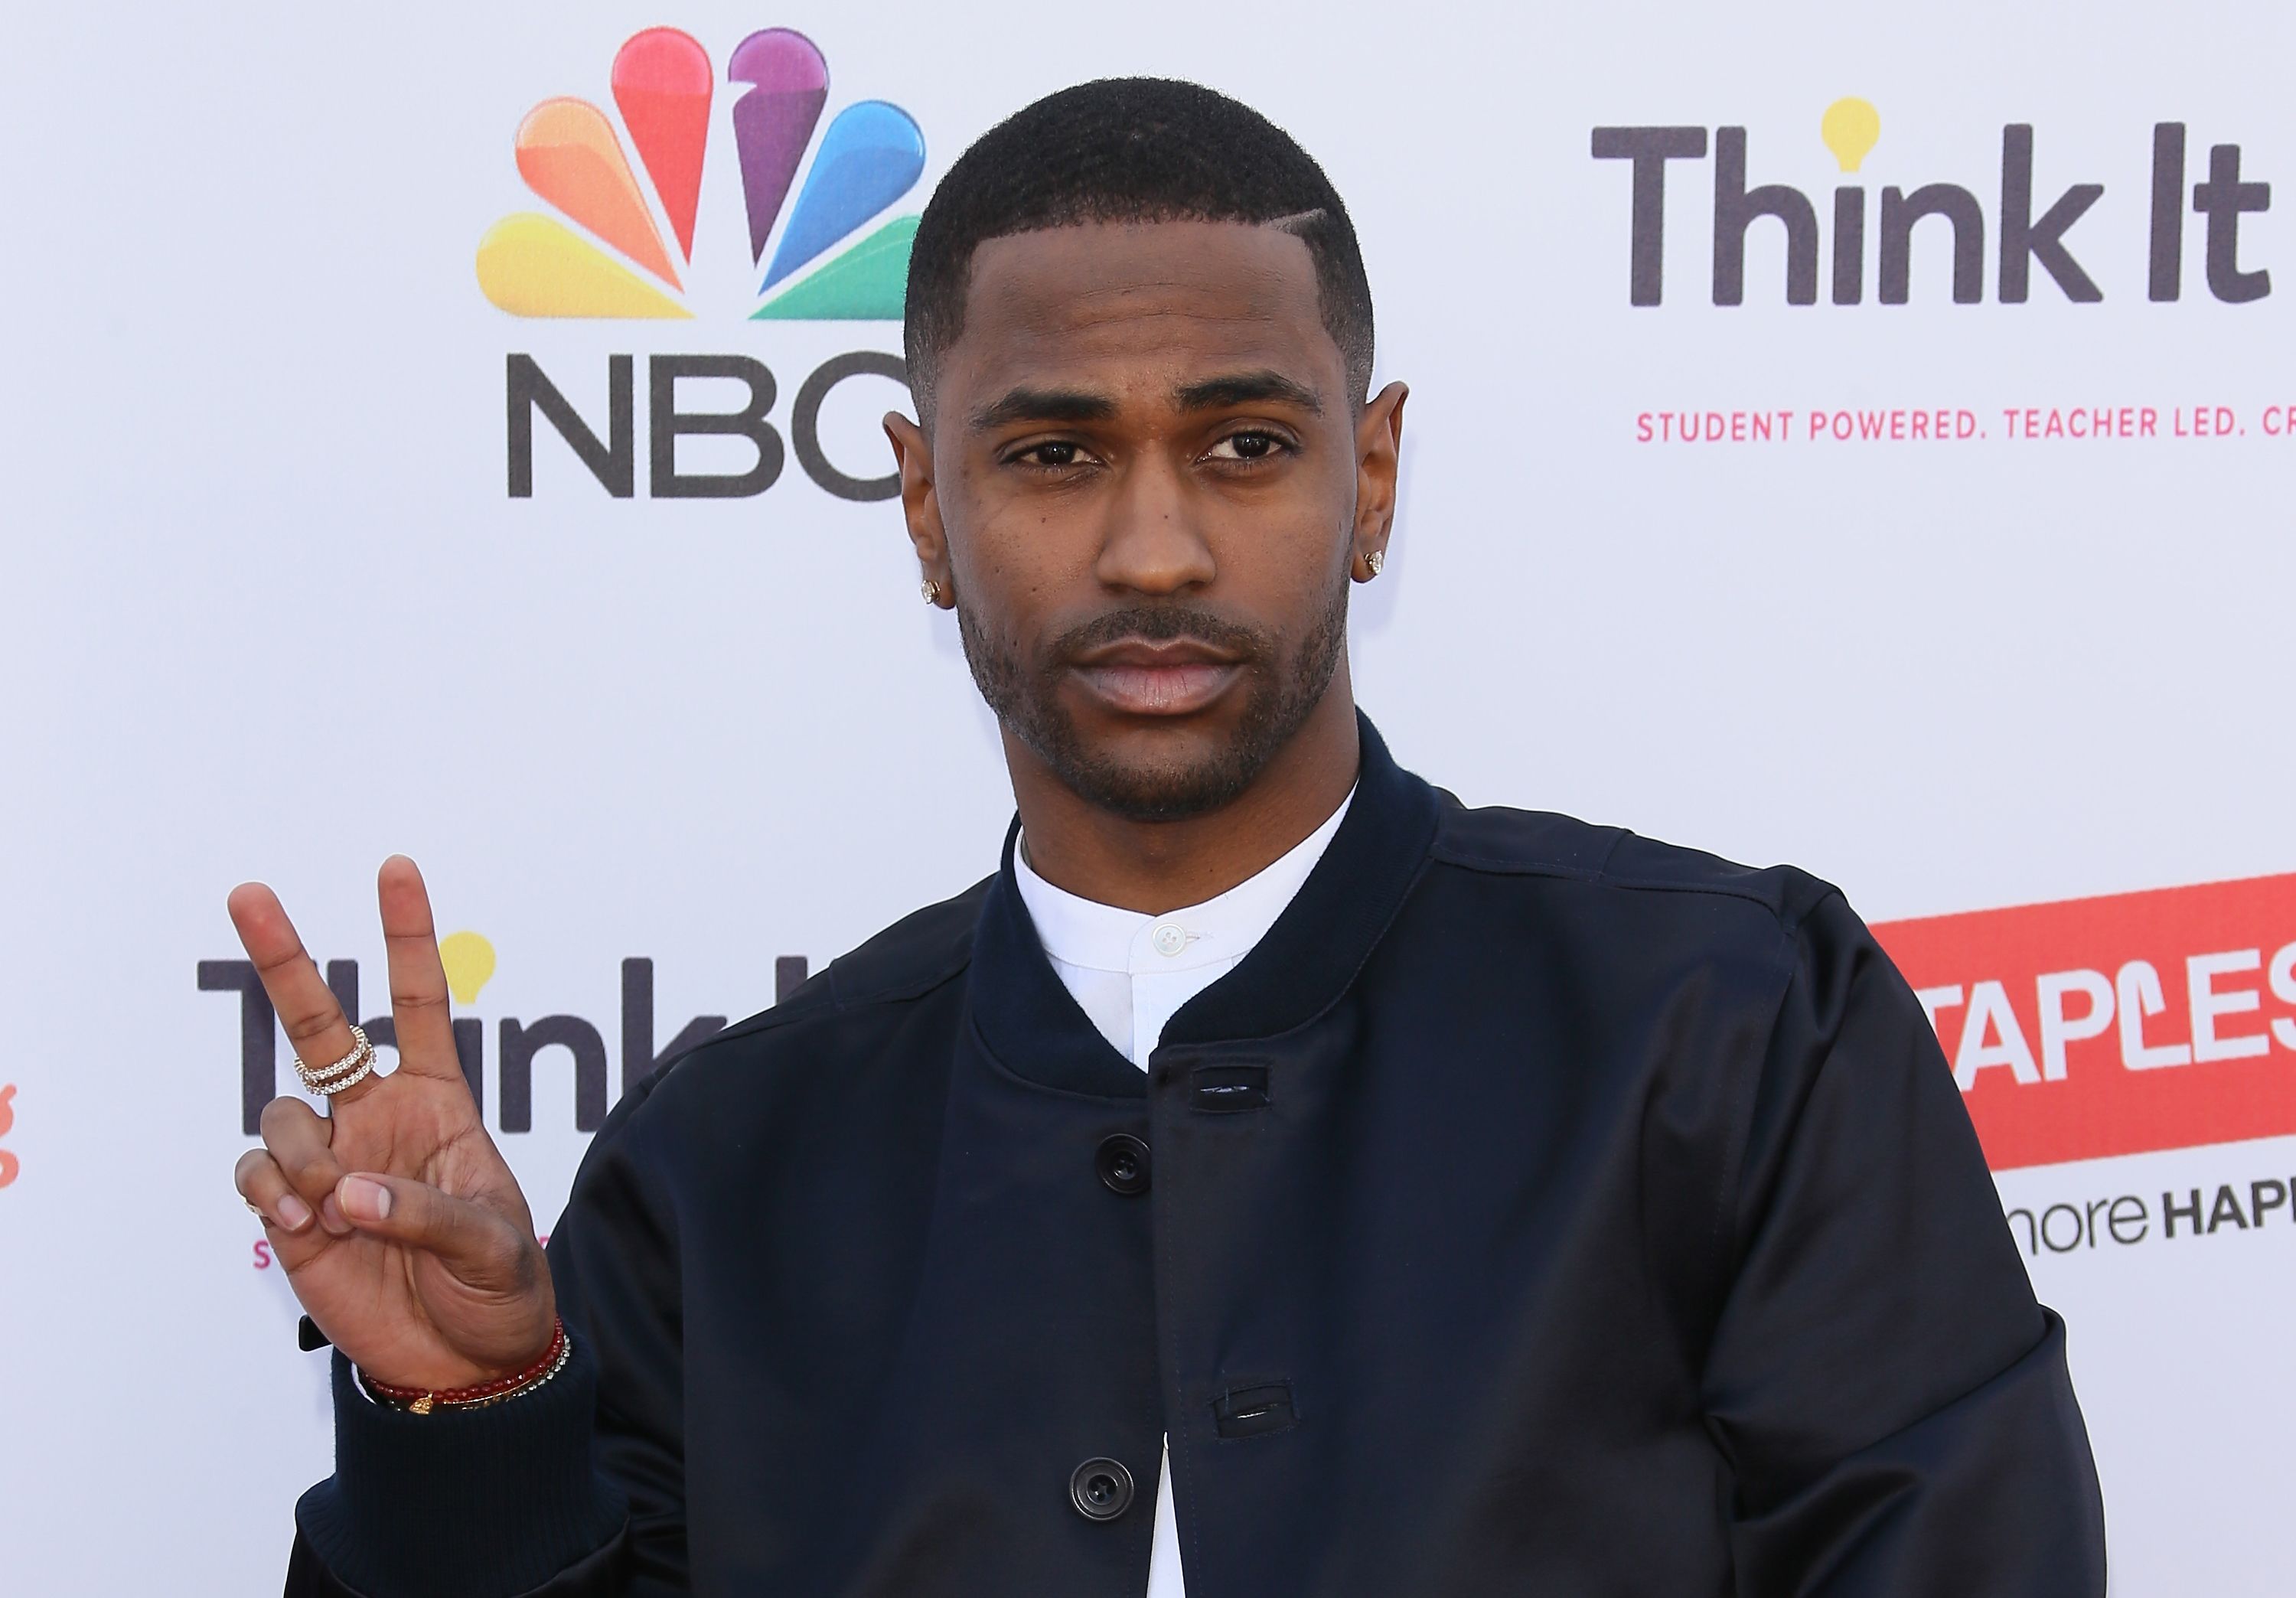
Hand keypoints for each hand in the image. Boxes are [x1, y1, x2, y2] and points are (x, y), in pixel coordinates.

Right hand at [230, 856, 554, 1389]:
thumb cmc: (498, 1288)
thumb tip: (345, 1191)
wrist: (465, 1362)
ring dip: (302, 1153)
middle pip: (318, 1022)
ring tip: (335, 1204)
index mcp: (439, 1102)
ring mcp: (329, 1160)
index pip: (419, 1003)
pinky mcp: (291, 1211)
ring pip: (281, 1112)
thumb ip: (427, 1212)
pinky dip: (274, 1192)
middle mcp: (375, 1117)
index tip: (396, 870)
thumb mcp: (492, 1244)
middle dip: (284, 957)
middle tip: (250, 893)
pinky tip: (307, 1224)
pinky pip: (256, 1174)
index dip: (408, 937)